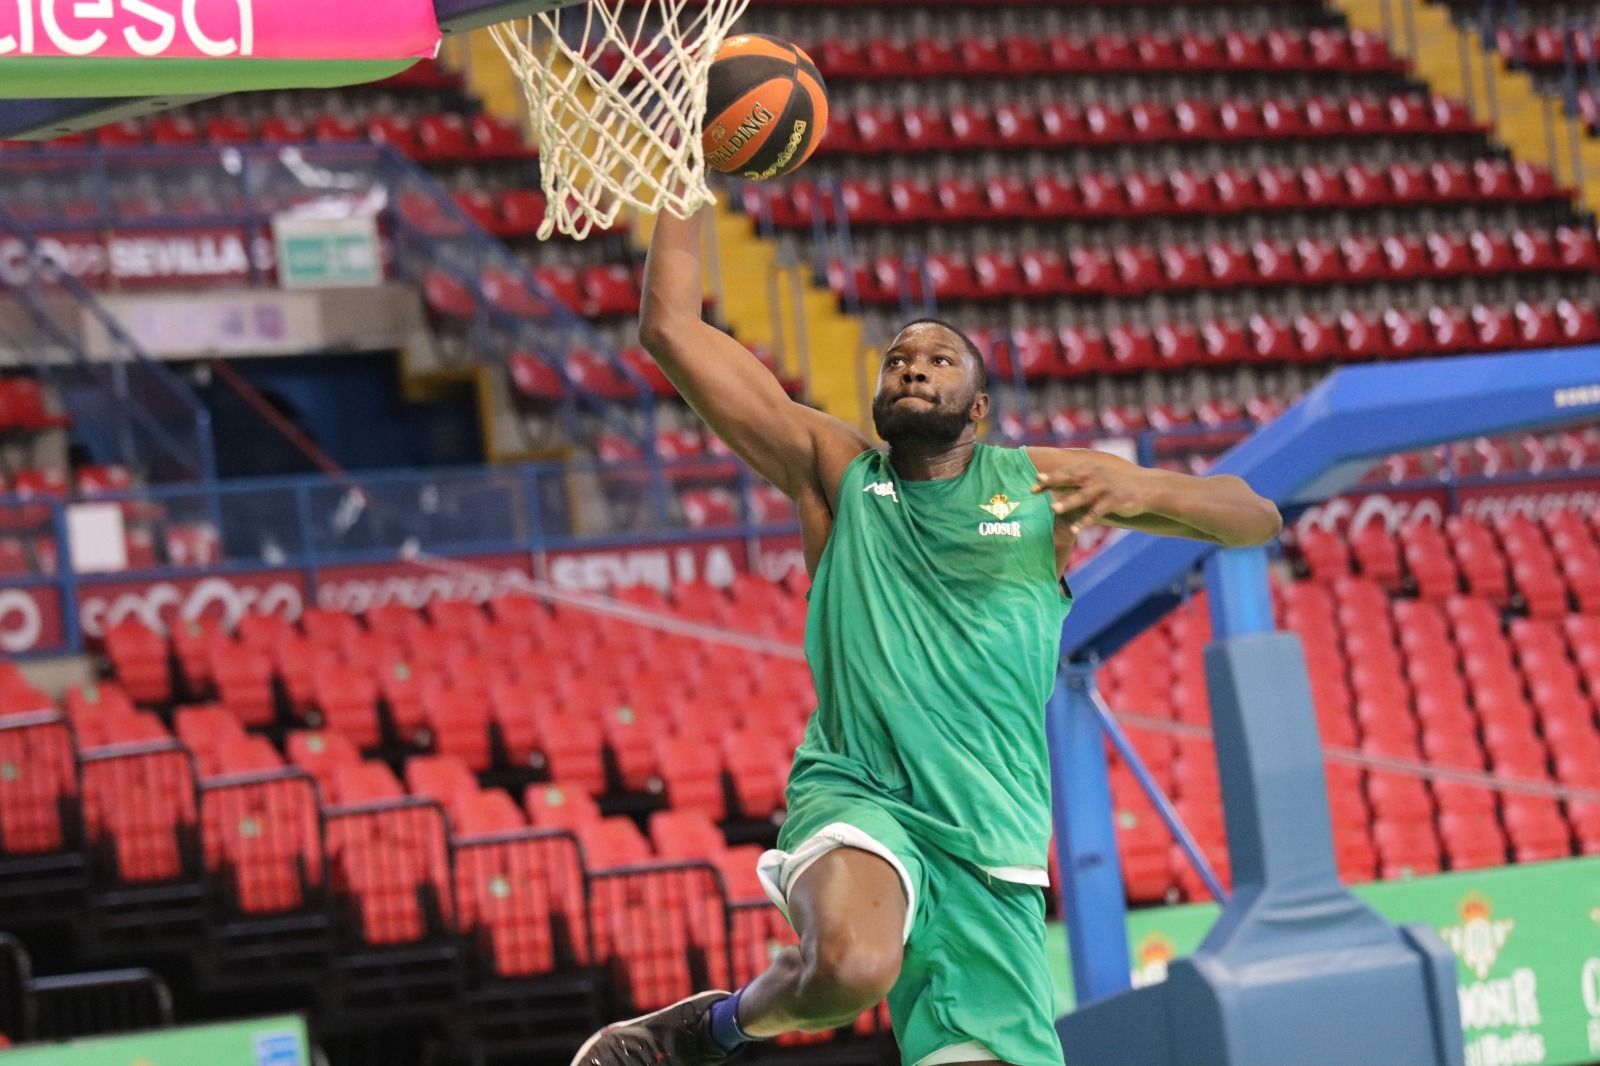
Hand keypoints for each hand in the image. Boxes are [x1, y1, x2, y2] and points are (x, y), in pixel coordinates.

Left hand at [1031, 451, 1161, 535]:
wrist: (1148, 487)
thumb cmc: (1118, 484)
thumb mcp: (1099, 476)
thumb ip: (1080, 480)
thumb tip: (1057, 487)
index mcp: (1090, 469)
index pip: (1065, 472)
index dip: (1049, 478)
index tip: (1032, 483)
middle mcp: (1095, 475)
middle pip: (1070, 478)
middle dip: (1052, 482)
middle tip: (1034, 488)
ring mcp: (1105, 487)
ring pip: (1083, 495)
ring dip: (1068, 502)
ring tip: (1053, 509)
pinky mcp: (1115, 500)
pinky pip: (1097, 512)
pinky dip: (1085, 521)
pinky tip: (1074, 529)